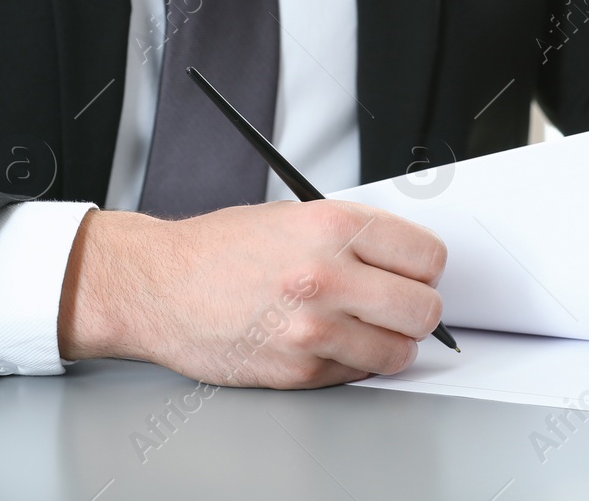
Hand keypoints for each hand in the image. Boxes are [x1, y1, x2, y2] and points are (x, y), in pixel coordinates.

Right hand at [58, 200, 445, 387]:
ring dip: (389, 343)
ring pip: (399, 351)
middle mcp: (328, 276)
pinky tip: (326, 342)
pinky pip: (358, 373)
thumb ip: (357, 236)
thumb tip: (409, 260)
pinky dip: (352, 362)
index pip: (429, 256)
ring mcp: (314, 328)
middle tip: (397, 305)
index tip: (415, 273)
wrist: (159, 286)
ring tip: (362, 327)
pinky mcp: (299, 370)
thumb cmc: (222, 250)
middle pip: (425, 309)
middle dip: (416, 309)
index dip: (424, 268)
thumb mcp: (297, 216)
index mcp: (334, 226)